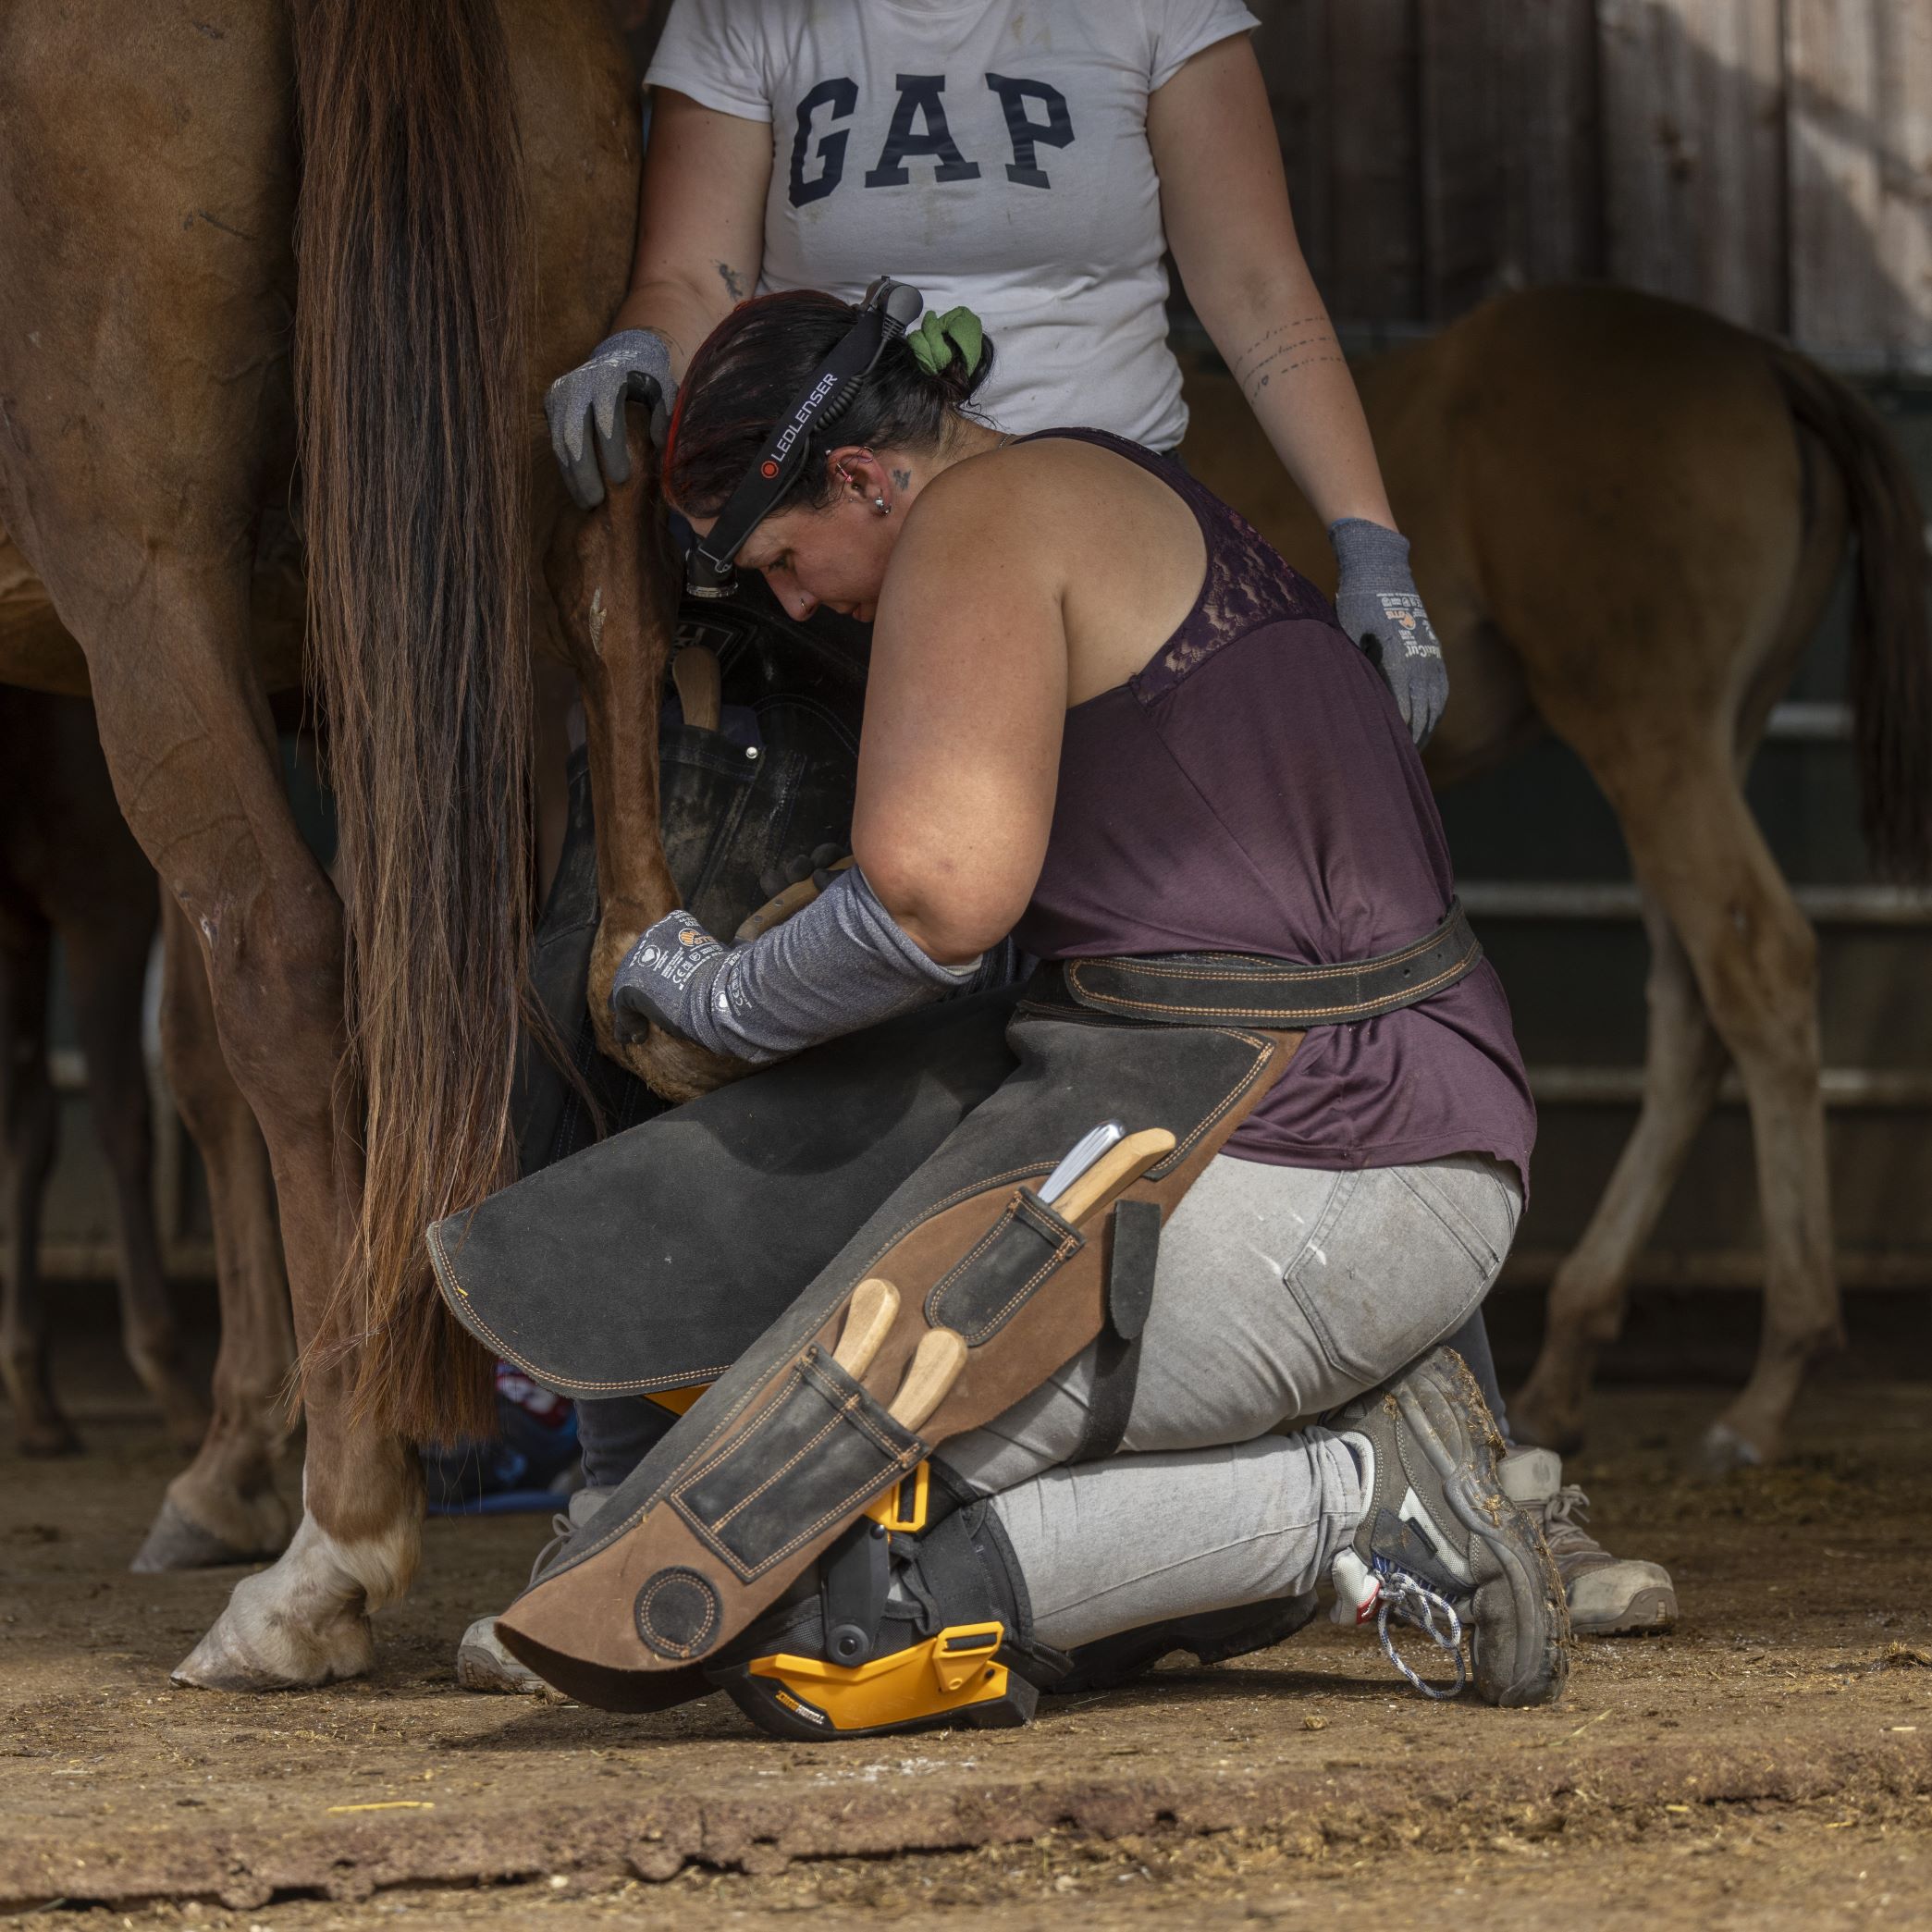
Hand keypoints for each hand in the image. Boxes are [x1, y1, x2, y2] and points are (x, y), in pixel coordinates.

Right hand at [545, 329, 676, 510]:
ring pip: (560, 439)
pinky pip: (555, 440)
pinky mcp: (551, 402)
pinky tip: (578, 488)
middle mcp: (579, 382)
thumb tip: (661, 444)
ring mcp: (561, 392)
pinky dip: (566, 466)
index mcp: (608, 377)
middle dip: (584, 470)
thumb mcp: (664, 390)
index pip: (606, 416)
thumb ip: (665, 414)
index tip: (622, 480)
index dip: (612, 449)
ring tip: (587, 504)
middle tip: (596, 502)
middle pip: (574, 432)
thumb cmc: (649, 379)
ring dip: (572, 475)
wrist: (622, 353)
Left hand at [609, 910, 725, 1046]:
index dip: (659, 971)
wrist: (720, 992)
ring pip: (626, 987)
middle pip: (639, 965)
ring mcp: (638, 960)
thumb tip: (734, 946)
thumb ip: (712, 954)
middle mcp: (652, 936)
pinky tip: (638, 1038)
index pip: (660, 948)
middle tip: (642, 1011)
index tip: (664, 988)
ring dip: (630, 1010)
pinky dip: (629, 1023)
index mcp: (676, 924)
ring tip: (633, 1030)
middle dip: (640, 989)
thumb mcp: (723, 956)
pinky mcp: (628, 984)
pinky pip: (623, 1008)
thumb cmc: (729, 979)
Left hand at [1328, 519, 1449, 747]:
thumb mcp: (1349, 640)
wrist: (1382, 571)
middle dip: (1413, 739)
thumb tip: (1357, 708)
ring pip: (1435, 702)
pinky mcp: (1434, 649)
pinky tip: (1427, 722)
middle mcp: (1420, 660)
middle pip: (1422, 712)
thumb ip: (1358, 673)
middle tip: (1400, 764)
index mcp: (1398, 661)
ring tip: (1415, 748)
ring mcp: (1431, 654)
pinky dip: (1435, 708)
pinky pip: (1441, 687)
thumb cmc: (1356, 607)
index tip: (1388, 757)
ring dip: (1427, 726)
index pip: (1403, 711)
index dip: (1397, 736)